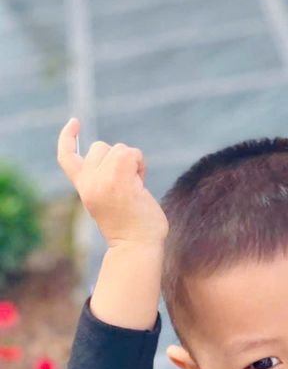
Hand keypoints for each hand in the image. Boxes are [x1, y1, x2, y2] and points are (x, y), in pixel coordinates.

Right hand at [57, 118, 167, 247]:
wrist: (137, 246)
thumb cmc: (133, 228)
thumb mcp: (112, 200)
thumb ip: (107, 180)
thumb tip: (121, 159)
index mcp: (84, 187)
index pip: (66, 157)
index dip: (67, 137)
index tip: (74, 122)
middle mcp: (88, 182)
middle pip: (100, 146)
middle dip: (119, 157)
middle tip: (130, 183)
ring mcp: (102, 181)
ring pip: (118, 148)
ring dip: (133, 162)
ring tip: (136, 186)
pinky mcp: (119, 180)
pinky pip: (131, 153)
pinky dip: (140, 163)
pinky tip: (141, 182)